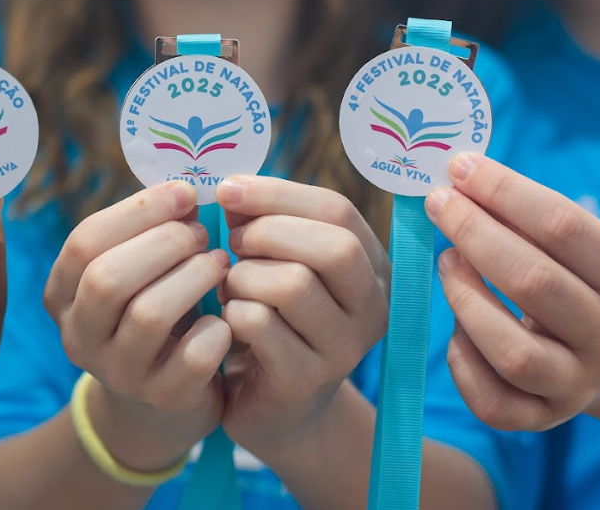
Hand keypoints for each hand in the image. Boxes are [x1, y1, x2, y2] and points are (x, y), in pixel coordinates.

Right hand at [44, 181, 231, 471]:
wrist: (163, 401)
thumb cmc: (155, 310)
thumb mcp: (137, 271)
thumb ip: (148, 230)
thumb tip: (186, 187)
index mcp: (63, 295)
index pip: (85, 240)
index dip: (139, 210)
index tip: (185, 193)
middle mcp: (78, 336)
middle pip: (107, 277)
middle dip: (163, 243)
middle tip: (201, 233)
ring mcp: (118, 373)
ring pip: (149, 314)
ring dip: (194, 277)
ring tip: (219, 262)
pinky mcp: (163, 398)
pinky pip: (193, 356)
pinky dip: (217, 328)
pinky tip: (226, 316)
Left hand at [215, 175, 389, 462]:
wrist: (276, 411)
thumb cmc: (272, 322)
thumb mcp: (276, 264)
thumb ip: (262, 223)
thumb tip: (230, 188)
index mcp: (371, 267)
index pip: (338, 210)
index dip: (277, 193)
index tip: (227, 189)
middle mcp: (372, 307)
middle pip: (333, 247)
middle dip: (267, 233)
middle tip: (232, 243)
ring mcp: (345, 350)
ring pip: (293, 284)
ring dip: (242, 276)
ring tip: (230, 287)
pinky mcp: (305, 381)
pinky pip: (260, 324)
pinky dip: (232, 311)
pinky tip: (228, 319)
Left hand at [427, 153, 599, 430]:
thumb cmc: (572, 281)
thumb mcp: (570, 247)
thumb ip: (522, 216)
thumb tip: (456, 174)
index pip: (565, 226)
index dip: (507, 192)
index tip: (460, 167)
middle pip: (535, 283)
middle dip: (476, 235)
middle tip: (438, 204)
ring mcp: (576, 382)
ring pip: (513, 352)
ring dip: (466, 300)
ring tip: (444, 262)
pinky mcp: (542, 418)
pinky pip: (495, 403)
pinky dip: (464, 365)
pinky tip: (453, 331)